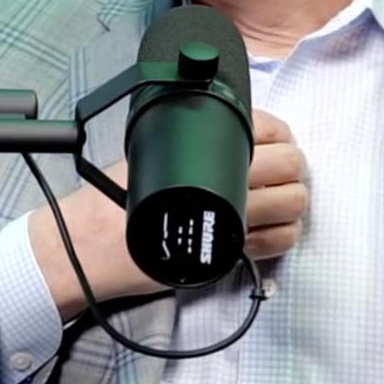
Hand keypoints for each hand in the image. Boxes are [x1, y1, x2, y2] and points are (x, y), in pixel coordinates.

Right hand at [30, 109, 306, 320]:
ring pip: (292, 204)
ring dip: (291, 202)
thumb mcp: (144, 151)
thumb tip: (233, 132)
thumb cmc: (111, 200)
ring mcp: (230, 220)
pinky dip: (283, 235)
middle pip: (289, 164)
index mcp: (199, 149)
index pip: (266, 129)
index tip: (271, 144)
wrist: (90, 247)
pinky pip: (279, 243)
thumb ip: (187, 140)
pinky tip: (269, 229)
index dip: (278, 135)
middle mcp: (219, 181)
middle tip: (276, 174)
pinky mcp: (229, 254)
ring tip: (273, 202)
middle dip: (291, 168)